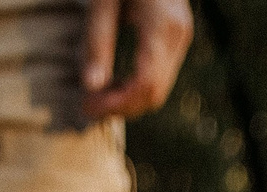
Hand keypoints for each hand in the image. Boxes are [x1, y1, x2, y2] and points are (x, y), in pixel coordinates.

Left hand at [82, 0, 192, 120]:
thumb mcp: (102, 2)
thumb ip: (97, 43)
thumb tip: (90, 87)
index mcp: (161, 26)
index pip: (144, 85)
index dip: (115, 104)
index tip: (85, 106)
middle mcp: (178, 35)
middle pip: (154, 94)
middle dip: (120, 107)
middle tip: (86, 106)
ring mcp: (182, 36)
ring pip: (159, 89)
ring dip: (127, 100)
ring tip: (95, 96)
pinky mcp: (177, 36)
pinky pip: (159, 75)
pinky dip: (135, 86)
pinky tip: (112, 83)